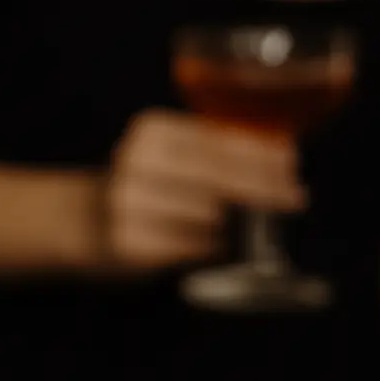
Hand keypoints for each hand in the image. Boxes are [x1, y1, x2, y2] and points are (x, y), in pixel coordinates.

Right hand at [101, 110, 304, 269]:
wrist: (83, 220)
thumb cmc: (144, 185)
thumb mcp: (170, 154)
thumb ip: (215, 151)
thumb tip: (283, 156)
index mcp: (152, 132)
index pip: (217, 141)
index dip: (259, 154)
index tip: (292, 163)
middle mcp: (138, 163)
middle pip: (218, 176)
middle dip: (263, 188)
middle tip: (296, 198)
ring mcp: (131, 204)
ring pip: (209, 215)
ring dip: (240, 221)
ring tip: (255, 223)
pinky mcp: (130, 243)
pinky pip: (192, 248)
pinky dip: (215, 247)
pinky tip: (224, 245)